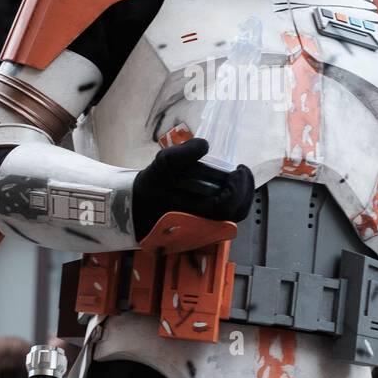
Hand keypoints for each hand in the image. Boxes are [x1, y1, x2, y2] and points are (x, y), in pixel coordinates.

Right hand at [132, 138, 254, 240]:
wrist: (133, 211)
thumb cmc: (149, 189)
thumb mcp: (162, 165)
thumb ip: (183, 153)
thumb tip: (204, 145)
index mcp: (196, 215)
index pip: (229, 204)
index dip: (240, 186)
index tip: (239, 168)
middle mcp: (204, 228)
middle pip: (237, 213)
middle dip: (245, 191)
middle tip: (241, 173)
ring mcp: (204, 231)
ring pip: (233, 217)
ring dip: (239, 196)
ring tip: (234, 179)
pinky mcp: (202, 230)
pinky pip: (224, 219)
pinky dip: (230, 203)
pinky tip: (223, 189)